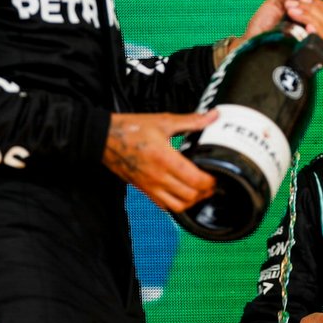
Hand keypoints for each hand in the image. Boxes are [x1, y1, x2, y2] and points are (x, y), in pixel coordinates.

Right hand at [102, 111, 217, 210]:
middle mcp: (158, 177)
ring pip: (178, 206)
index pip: (196, 180)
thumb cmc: (131, 129)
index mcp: (165, 159)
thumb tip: (212, 116)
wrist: (104, 138)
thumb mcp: (164, 121)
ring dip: (193, 201)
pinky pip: (164, 205)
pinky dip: (177, 204)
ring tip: (200, 190)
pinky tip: (183, 194)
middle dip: (206, 192)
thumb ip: (191, 121)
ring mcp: (150, 186)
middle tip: (213, 183)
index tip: (218, 175)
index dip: (211, 181)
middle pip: (190, 196)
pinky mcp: (144, 190)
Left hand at [239, 0, 322, 45]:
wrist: (251, 38)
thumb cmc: (264, 22)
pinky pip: (315, 44)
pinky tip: (300, 28)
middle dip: (310, 8)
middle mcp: (313, 33)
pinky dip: (310, 32)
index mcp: (311, 20)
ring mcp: (309, 44)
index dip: (318, 3)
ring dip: (307, 17)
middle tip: (290, 7)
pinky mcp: (302, 53)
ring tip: (289, 14)